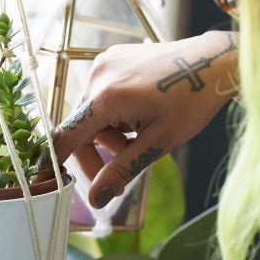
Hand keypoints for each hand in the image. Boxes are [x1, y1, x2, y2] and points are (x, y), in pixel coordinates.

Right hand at [50, 31, 237, 207]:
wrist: (214, 62)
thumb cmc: (191, 101)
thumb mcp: (158, 144)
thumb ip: (121, 171)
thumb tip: (95, 201)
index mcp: (106, 97)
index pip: (66, 137)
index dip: (54, 162)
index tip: (45, 182)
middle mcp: (97, 75)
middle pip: (80, 128)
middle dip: (97, 152)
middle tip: (121, 168)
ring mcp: (103, 63)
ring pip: (92, 114)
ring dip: (108, 132)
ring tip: (139, 134)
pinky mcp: (111, 58)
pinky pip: (101, 95)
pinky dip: (113, 113)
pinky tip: (138, 114)